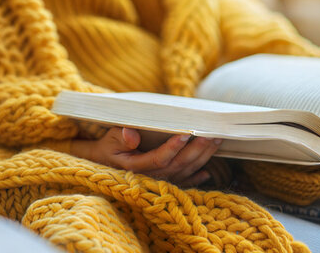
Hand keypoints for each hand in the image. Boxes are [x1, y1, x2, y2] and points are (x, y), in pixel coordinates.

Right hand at [72, 127, 221, 186]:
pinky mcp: (163, 184)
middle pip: (178, 165)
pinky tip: (207, 172)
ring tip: (215, 142)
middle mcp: (149, 177)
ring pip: (184, 171)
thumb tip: (132, 135)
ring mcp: (158, 182)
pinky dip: (196, 179)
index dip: (173, 148)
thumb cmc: (108, 147)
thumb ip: (119, 136)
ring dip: (202, 158)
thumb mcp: (108, 140)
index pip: (159, 158)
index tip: (186, 134)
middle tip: (212, 134)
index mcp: (136, 166)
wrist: (104, 163)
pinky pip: (183, 183)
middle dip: (197, 150)